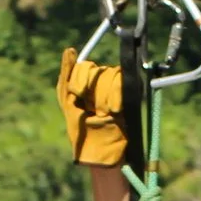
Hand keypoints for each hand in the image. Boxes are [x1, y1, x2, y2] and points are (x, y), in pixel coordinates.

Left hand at [55, 48, 132, 166]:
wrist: (99, 151)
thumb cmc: (80, 129)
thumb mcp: (67, 100)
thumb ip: (67, 74)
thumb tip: (70, 49)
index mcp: (88, 81)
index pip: (86, 67)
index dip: (81, 79)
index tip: (78, 94)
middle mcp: (104, 81)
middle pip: (100, 71)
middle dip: (92, 92)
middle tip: (90, 108)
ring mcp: (119, 88)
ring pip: (113, 75)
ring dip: (104, 97)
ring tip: (102, 113)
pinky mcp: (133, 95)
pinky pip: (124, 83)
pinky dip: (116, 97)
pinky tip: (113, 111)